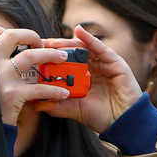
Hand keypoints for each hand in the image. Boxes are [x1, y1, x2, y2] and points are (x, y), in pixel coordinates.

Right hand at [0, 25, 71, 126]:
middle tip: (43, 44)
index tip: (20, 42)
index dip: (9, 32)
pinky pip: (40, 87)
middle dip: (32, 36)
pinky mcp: (12, 96)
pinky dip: (54, 90)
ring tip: (63, 59)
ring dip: (51, 56)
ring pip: (31, 56)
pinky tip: (63, 92)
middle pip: (12, 36)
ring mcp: (0, 79)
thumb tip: (3, 54)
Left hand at [30, 25, 145, 133]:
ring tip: (53, 41)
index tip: (34, 56)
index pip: (64, 64)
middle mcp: (92, 69)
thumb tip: (35, 104)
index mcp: (82, 78)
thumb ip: (57, 106)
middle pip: (72, 54)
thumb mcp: (74, 110)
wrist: (122, 124)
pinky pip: (101, 48)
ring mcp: (104, 64)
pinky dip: (90, 39)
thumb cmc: (101, 116)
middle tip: (40, 44)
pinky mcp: (115, 63)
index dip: (50, 59)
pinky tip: (79, 32)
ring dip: (68, 43)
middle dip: (55, 48)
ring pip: (84, 49)